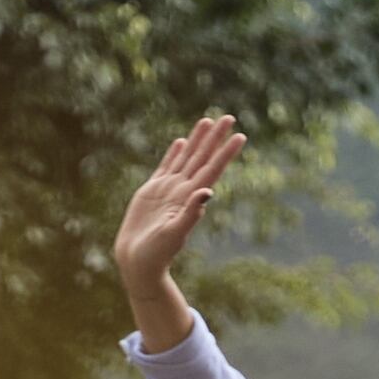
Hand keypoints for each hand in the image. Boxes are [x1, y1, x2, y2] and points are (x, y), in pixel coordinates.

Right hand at [112, 112, 248, 345]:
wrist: (138, 262)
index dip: (226, 152)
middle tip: (229, 117)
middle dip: (215, 138)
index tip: (240, 135)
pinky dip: (174, 153)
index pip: (212, 169)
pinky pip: (166, 167)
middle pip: (202, 158)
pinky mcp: (151, 192)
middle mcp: (182, 190)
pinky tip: (182, 142)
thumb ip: (191, 212)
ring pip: (186, 158)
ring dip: (198, 140)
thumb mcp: (175, 233)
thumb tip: (208, 192)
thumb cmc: (157, 253)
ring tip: (207, 120)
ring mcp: (167, 189)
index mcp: (190, 198)